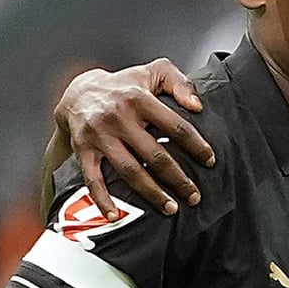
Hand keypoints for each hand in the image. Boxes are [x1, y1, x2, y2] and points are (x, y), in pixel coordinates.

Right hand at [53, 59, 215, 217]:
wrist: (78, 92)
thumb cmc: (125, 85)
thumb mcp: (154, 71)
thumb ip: (179, 83)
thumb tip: (197, 106)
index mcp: (139, 98)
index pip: (175, 126)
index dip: (195, 145)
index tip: (210, 161)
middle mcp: (118, 117)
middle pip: (154, 155)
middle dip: (177, 179)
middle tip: (195, 196)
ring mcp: (100, 136)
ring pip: (129, 171)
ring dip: (151, 193)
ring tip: (171, 208)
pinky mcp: (83, 150)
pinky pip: (92, 179)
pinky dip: (102, 200)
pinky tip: (115, 216)